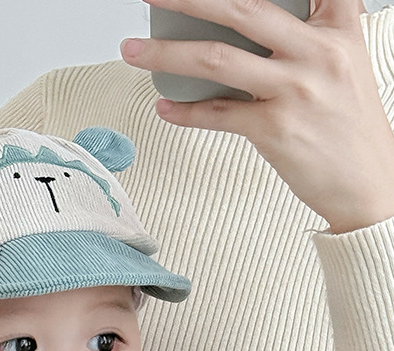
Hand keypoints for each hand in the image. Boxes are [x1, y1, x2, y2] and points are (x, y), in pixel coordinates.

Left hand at [120, 0, 393, 231]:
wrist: (368, 181)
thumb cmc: (348, 124)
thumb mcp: (345, 61)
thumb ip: (312, 33)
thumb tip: (252, 24)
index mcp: (337, 28)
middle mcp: (316, 52)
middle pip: (241, 9)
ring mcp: (294, 90)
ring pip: (216, 60)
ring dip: (165, 54)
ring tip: (133, 52)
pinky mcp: (274, 129)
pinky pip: (217, 114)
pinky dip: (185, 111)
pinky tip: (164, 107)